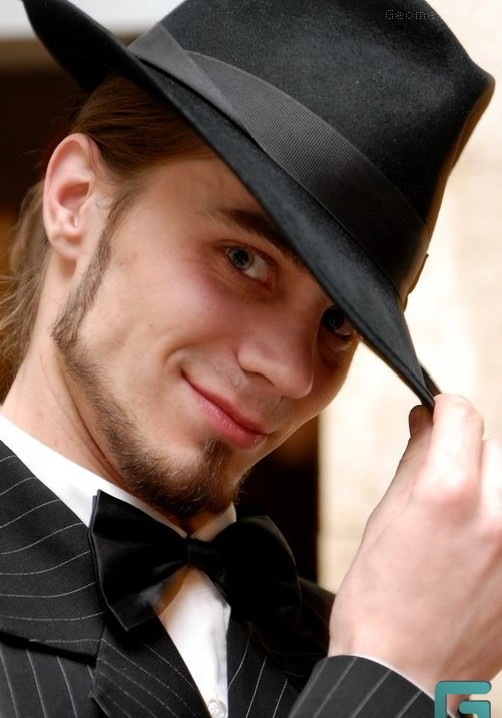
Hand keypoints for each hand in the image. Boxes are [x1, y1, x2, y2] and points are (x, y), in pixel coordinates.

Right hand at [328, 394, 501, 699]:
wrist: (405, 674)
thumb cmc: (379, 600)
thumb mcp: (384, 518)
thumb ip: (413, 461)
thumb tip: (424, 422)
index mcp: (449, 494)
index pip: (464, 417)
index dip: (444, 407)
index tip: (436, 412)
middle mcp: (497, 514)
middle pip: (493, 447)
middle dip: (466, 449)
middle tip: (439, 472)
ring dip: (488, 483)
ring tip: (460, 513)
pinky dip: (498, 516)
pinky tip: (475, 542)